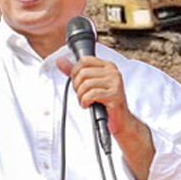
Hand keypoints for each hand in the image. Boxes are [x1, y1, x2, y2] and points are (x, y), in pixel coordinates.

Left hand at [58, 55, 156, 179]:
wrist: (120, 119)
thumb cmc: (105, 101)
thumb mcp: (89, 83)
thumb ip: (75, 72)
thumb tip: (60, 61)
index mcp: (108, 66)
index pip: (85, 60)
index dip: (75, 72)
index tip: (77, 82)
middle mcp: (113, 72)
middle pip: (83, 73)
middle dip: (77, 86)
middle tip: (80, 94)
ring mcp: (115, 83)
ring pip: (86, 84)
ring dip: (80, 96)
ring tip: (84, 101)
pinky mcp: (114, 95)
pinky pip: (91, 95)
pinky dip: (85, 101)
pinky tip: (87, 105)